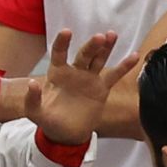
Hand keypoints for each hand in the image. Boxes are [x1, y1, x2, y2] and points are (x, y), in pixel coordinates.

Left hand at [23, 29, 139, 146]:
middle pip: (84, 54)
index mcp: (57, 74)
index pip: (59, 54)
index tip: (66, 32)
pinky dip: (124, 66)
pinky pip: (114, 75)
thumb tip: (31, 84)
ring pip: (99, 59)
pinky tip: (135, 56)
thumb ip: (32, 100)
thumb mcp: (35, 113)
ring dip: (105, 48)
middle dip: (91, 45)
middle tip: (99, 37)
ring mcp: (89, 78)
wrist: (67, 134)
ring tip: (111, 35)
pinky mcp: (102, 88)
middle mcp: (74, 72)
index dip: (62, 43)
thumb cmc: (49, 121)